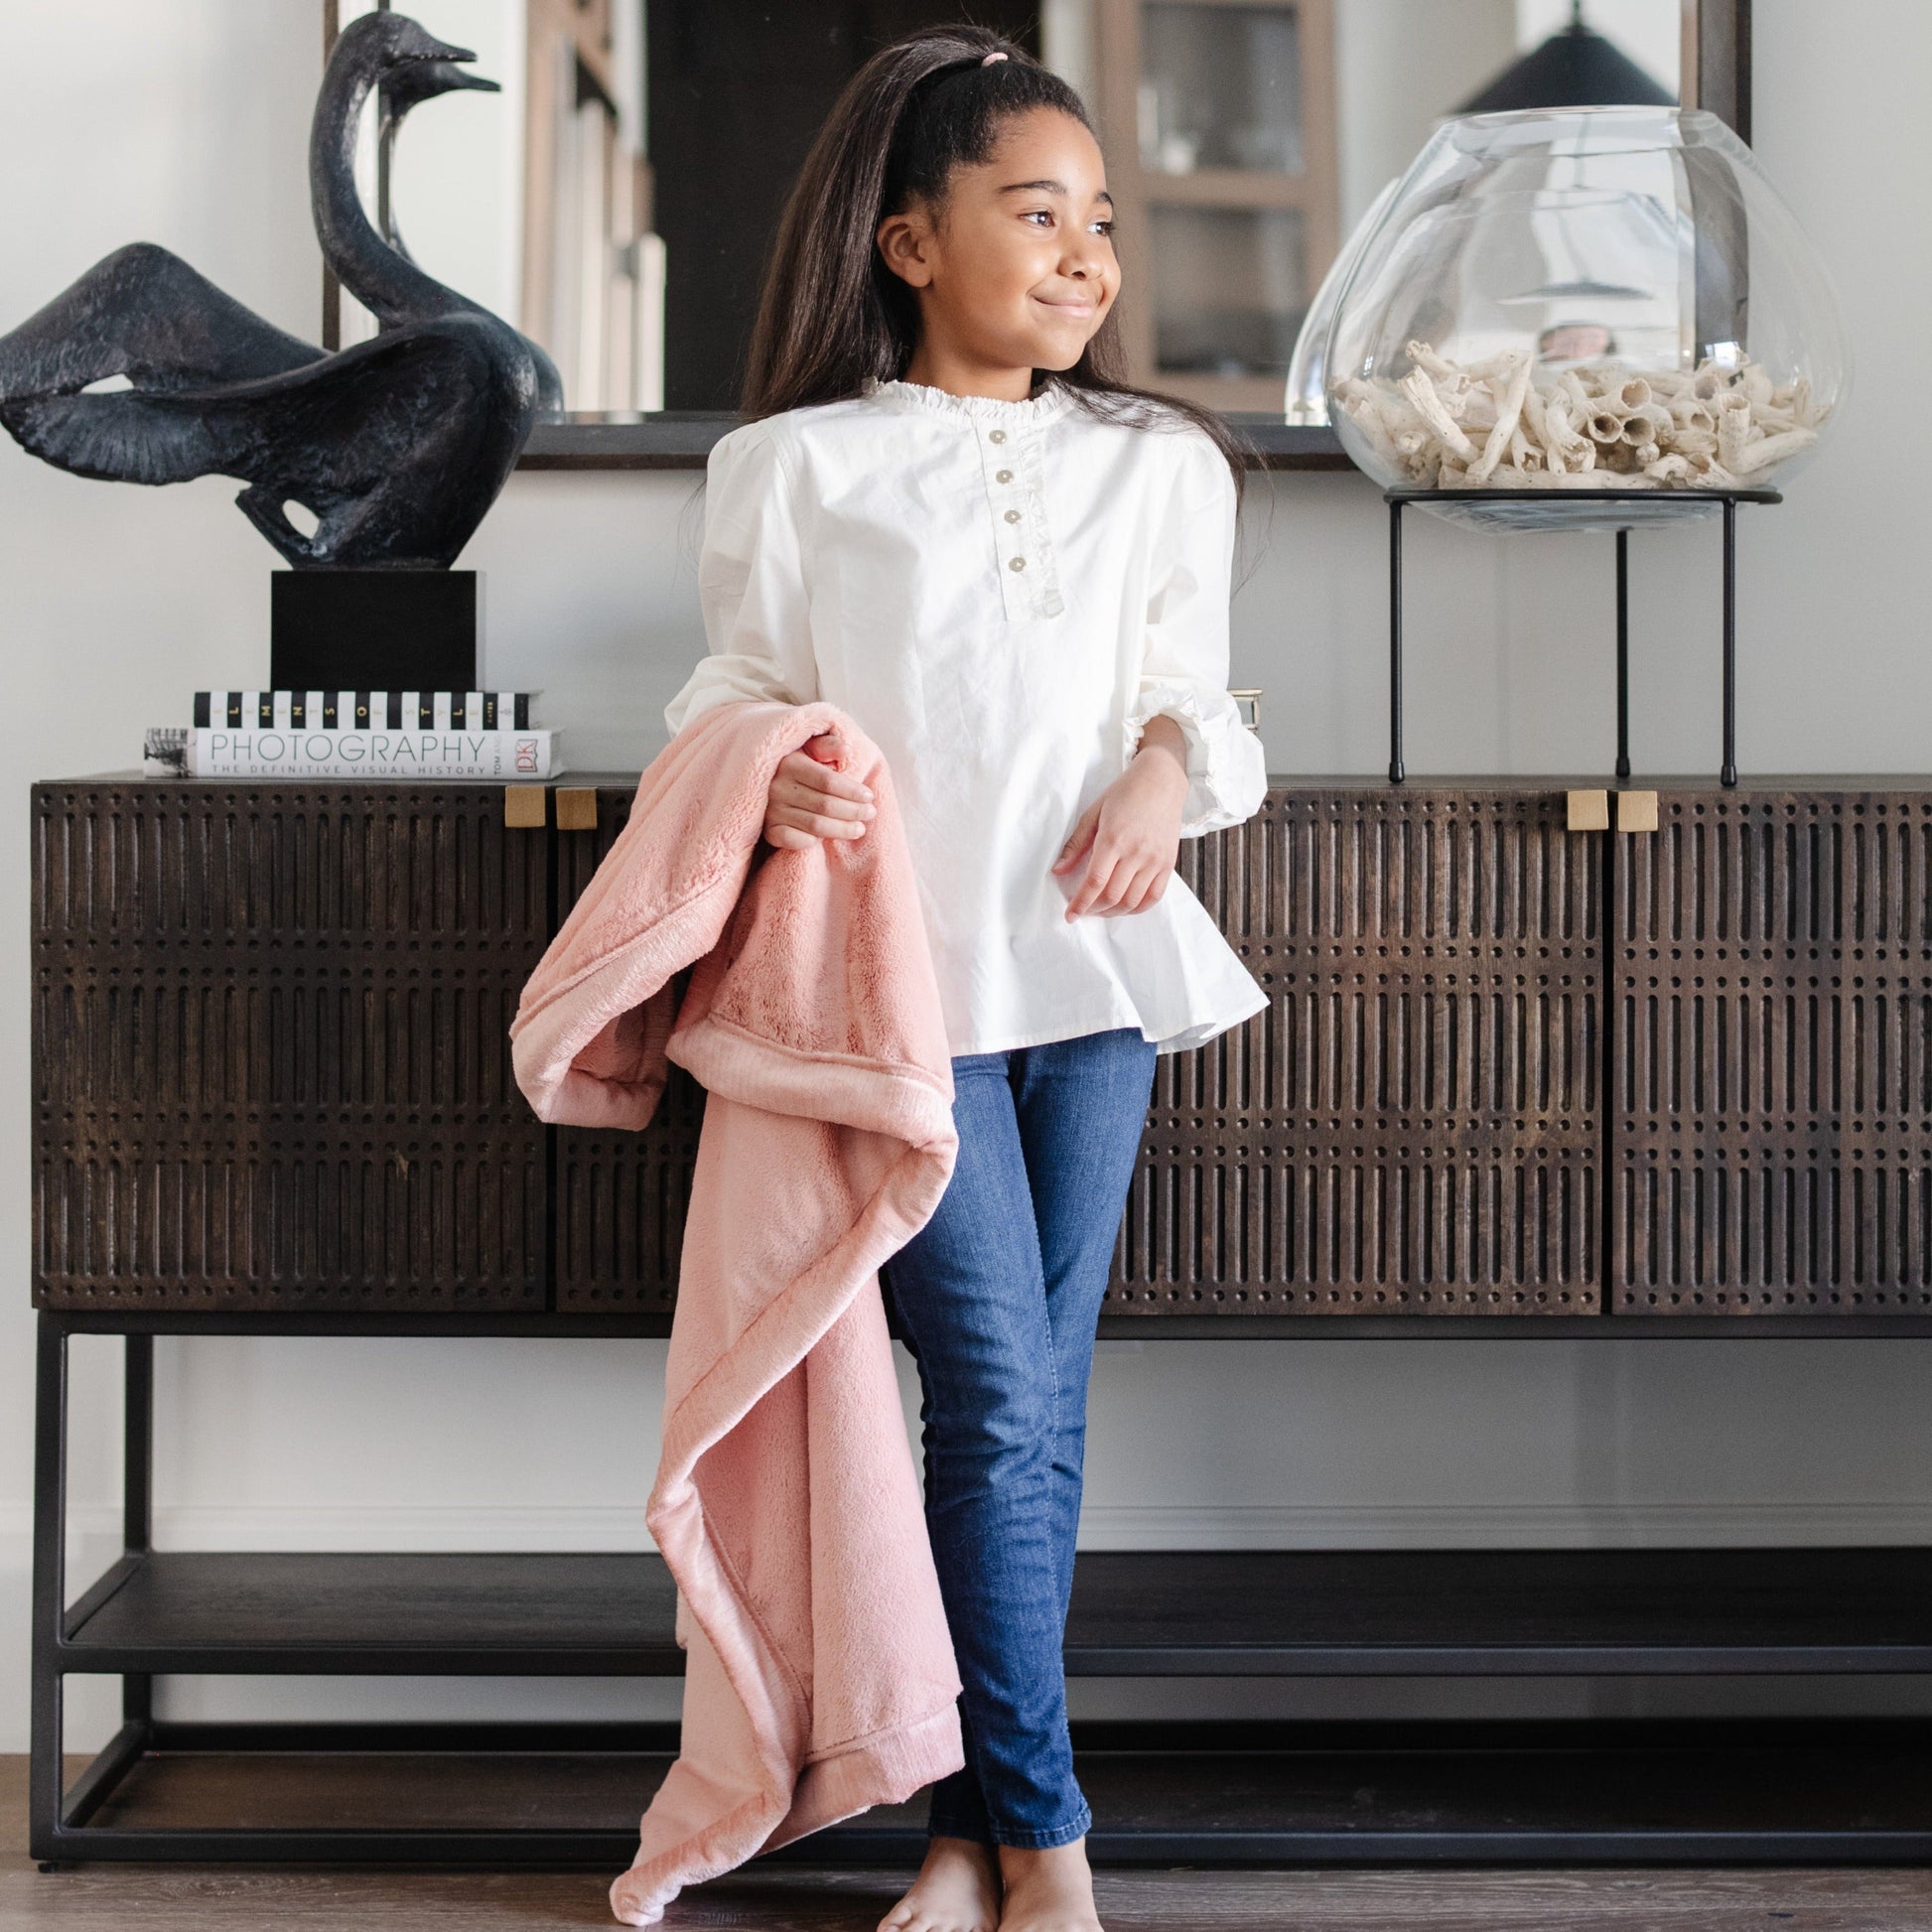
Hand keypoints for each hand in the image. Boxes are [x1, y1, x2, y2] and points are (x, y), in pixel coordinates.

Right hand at [762, 729, 875, 849]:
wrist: (761, 782)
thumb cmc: (795, 765)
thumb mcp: (808, 749)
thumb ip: (827, 746)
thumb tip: (845, 749)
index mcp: (790, 763)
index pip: (828, 781)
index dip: (851, 791)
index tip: (869, 796)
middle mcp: (777, 787)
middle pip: (824, 805)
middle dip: (852, 811)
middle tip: (870, 814)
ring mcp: (771, 811)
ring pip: (814, 825)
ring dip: (841, 829)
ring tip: (859, 828)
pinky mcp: (768, 830)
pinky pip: (793, 840)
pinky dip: (812, 841)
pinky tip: (826, 839)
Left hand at [1050, 715, 1189, 918]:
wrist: (1162, 781)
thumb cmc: (1125, 793)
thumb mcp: (1094, 813)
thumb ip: (1076, 844)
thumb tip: (1057, 870)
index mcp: (1113, 838)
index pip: (1095, 882)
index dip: (1080, 903)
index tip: (1070, 915)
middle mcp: (1136, 852)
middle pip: (1113, 896)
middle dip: (1094, 909)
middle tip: (1083, 910)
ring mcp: (1155, 860)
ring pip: (1132, 901)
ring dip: (1113, 912)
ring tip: (1101, 909)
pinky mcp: (1168, 863)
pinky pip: (1154, 897)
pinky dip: (1137, 908)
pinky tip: (1124, 906)